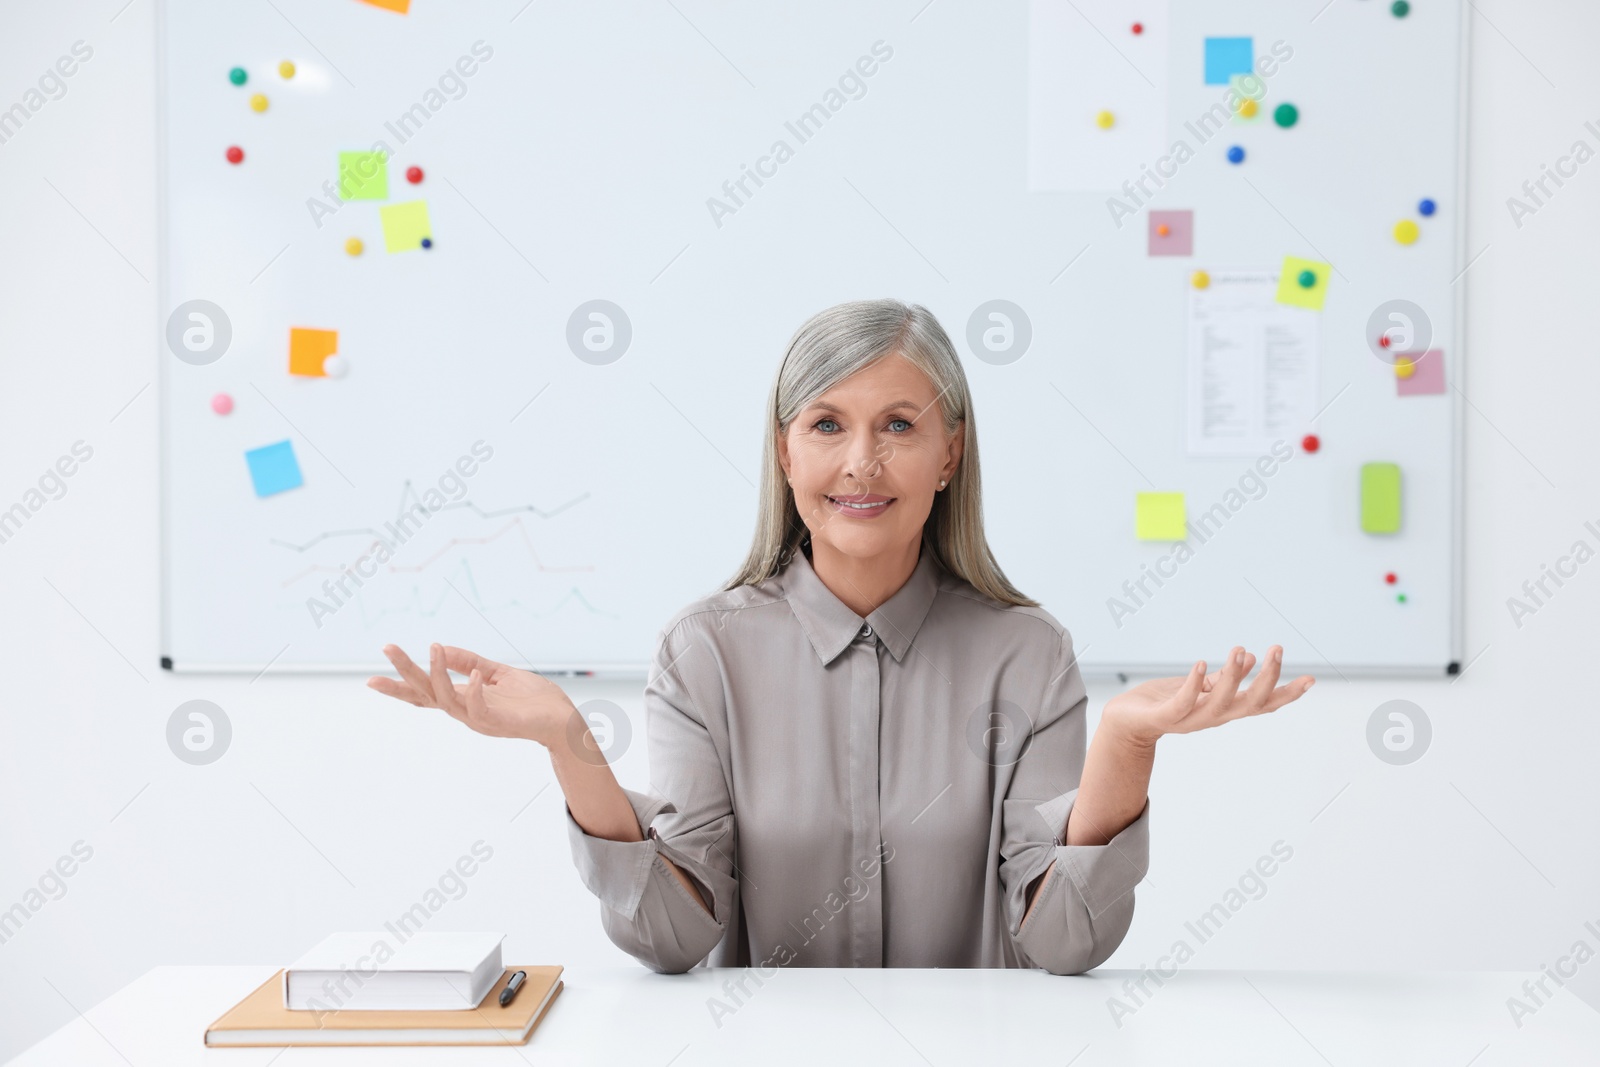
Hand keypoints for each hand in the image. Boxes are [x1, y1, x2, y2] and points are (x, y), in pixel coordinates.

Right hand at [366, 643, 578, 747]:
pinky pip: (479, 708)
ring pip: (447, 699)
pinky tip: (475, 672)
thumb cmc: (532, 699)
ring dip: (437, 673)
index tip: (372, 676)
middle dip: (404, 674)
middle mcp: (465, 712)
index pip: (425, 693)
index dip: (400, 685)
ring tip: (432, 648)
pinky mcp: (499, 723)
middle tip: (387, 649)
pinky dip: (474, 690)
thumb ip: (470, 661)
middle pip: (425, 694)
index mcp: (463, 700)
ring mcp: (480, 720)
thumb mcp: (497, 673)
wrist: (562, 719)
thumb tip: (440, 645)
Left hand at [1101, 645, 1313, 746]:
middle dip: (1267, 678)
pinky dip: (1193, 684)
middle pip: (1250, 704)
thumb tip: (1249, 659)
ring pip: (1220, 703)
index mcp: (1225, 709)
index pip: (1263, 704)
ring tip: (1239, 648)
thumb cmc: (1165, 701)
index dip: (1287, 694)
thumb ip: (1225, 677)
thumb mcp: (1201, 686)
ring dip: (1232, 676)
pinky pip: (1183, 702)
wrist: (1128, 721)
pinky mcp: (1166, 716)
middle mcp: (1213, 717)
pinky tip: (1201, 663)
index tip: (1310, 679)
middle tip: (1277, 649)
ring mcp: (1190, 719)